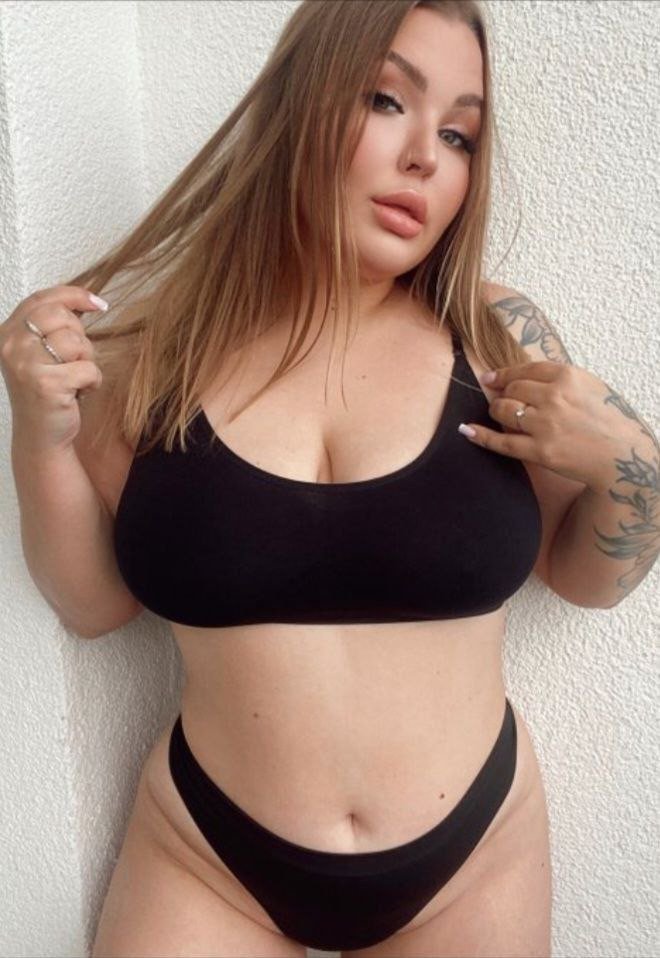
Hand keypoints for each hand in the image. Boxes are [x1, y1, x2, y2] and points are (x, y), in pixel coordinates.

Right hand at [0, 285, 107, 451]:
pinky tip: (80, 392)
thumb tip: (87, 299)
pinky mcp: (47, 384)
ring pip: (77, 342)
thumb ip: (54, 325)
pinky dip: (93, 381)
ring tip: (75, 378)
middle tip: (74, 361)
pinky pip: (89, 368)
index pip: (42, 299)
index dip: (74, 295)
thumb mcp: (41, 352)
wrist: (40, 436)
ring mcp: (26, 365)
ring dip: (87, 361)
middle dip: (80, 337)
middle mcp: (11, 346)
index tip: (98, 303)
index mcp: (7, 333)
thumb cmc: (47, 391)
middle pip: (62, 316)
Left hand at [459, 360, 648, 492]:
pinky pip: (501, 441)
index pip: (525, 370)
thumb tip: (522, 377)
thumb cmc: (608, 420)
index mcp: (568, 376)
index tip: (491, 377)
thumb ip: (559, 379)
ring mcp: (545, 424)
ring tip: (496, 413)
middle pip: (511, 389)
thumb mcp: (589, 386)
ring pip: (503, 410)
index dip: (504, 374)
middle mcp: (554, 397)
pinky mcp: (540, 451)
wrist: (623, 456)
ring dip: (495, 410)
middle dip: (502, 394)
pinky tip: (466, 430)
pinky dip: (480, 435)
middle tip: (499, 399)